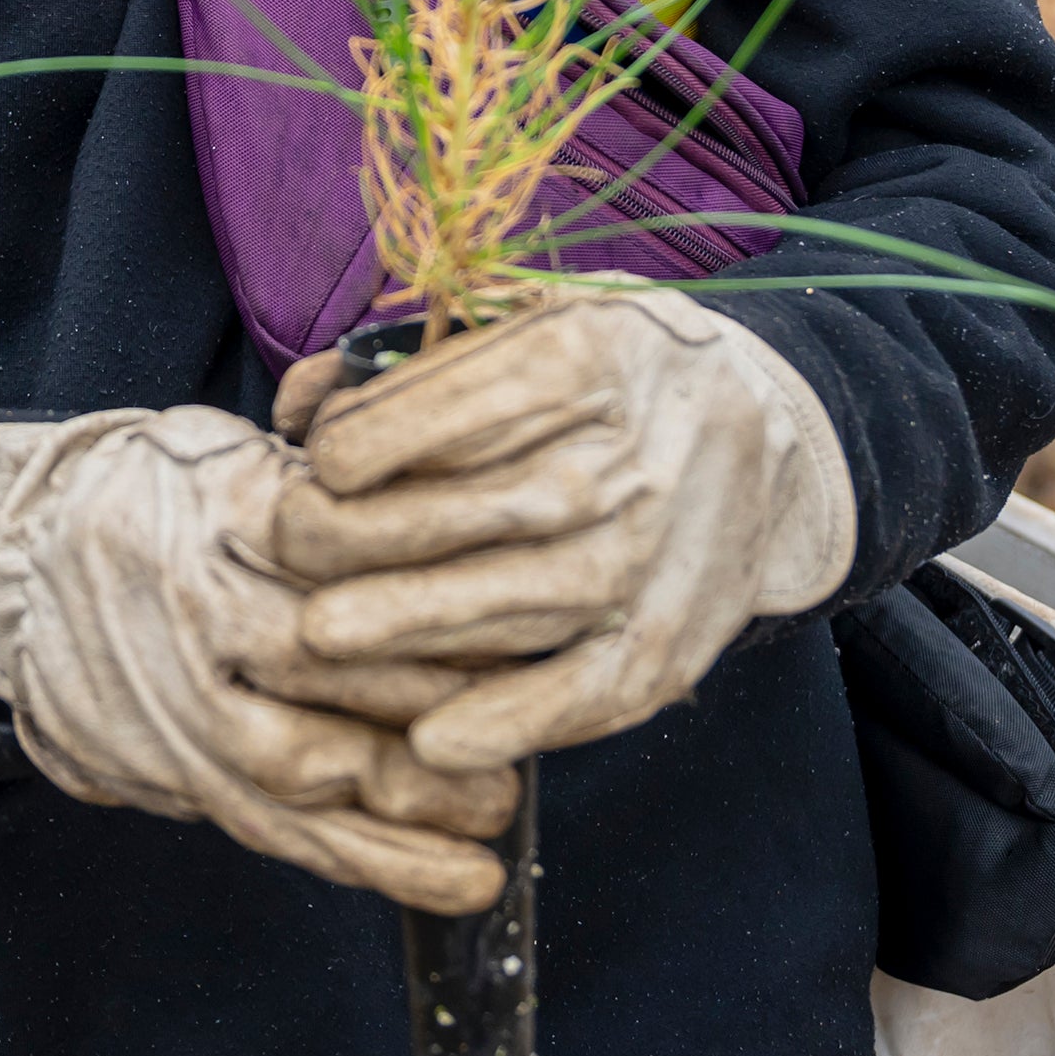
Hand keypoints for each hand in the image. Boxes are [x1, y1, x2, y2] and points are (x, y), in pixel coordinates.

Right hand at [0, 408, 518, 912]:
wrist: (15, 558)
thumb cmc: (159, 490)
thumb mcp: (229, 445)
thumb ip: (329, 478)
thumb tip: (465, 497)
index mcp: (213, 505)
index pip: (330, 540)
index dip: (423, 570)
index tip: (512, 586)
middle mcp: (186, 604)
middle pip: (318, 655)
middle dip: (429, 690)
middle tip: (525, 707)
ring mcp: (171, 699)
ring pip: (296, 759)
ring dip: (410, 794)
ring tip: (497, 805)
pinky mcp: (170, 772)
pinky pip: (279, 830)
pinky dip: (376, 863)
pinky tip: (459, 881)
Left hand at [269, 289, 855, 771]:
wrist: (765, 429)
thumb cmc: (612, 369)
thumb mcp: (532, 318)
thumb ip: (412, 359)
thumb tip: (300, 401)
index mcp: (591, 355)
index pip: (456, 405)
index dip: (365, 440)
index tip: (318, 463)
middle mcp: (632, 454)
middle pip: (479, 507)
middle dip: (364, 535)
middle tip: (289, 550)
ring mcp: (657, 552)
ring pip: (523, 600)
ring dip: (414, 626)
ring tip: (321, 635)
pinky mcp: (672, 636)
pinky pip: (589, 690)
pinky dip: (513, 720)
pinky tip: (433, 737)